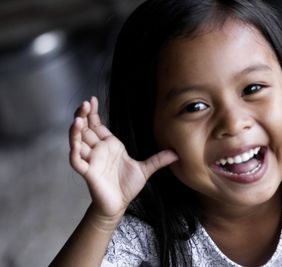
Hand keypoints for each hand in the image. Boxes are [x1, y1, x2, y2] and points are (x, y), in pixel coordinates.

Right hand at [69, 97, 177, 219]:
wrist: (119, 204)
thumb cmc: (127, 186)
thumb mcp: (145, 170)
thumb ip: (158, 160)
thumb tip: (176, 153)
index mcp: (110, 145)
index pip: (97, 125)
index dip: (93, 113)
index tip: (92, 99)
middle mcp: (99, 150)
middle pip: (86, 129)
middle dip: (83, 116)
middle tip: (84, 104)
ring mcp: (92, 160)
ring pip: (78, 142)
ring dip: (76, 131)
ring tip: (77, 119)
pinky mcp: (88, 173)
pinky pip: (77, 162)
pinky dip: (74, 153)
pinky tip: (74, 145)